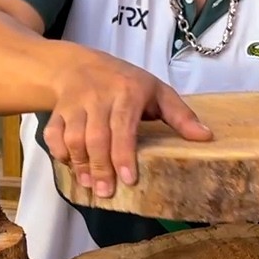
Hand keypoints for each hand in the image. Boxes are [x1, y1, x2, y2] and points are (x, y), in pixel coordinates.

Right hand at [43, 54, 212, 198]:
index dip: (123, 154)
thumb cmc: (125, 82)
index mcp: (128, 92)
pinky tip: (71, 166)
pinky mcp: (58, 112)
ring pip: (73, 138)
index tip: (128, 179)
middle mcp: (98, 96)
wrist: (80, 65)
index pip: (123, 126)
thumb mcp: (157, 91)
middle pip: (95, 137)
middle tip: (106, 193)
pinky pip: (53, 135)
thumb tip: (205, 137)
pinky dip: (59, 153)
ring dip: (80, 165)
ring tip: (89, 185)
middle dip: (100, 168)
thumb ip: (180, 115)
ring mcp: (75, 104)